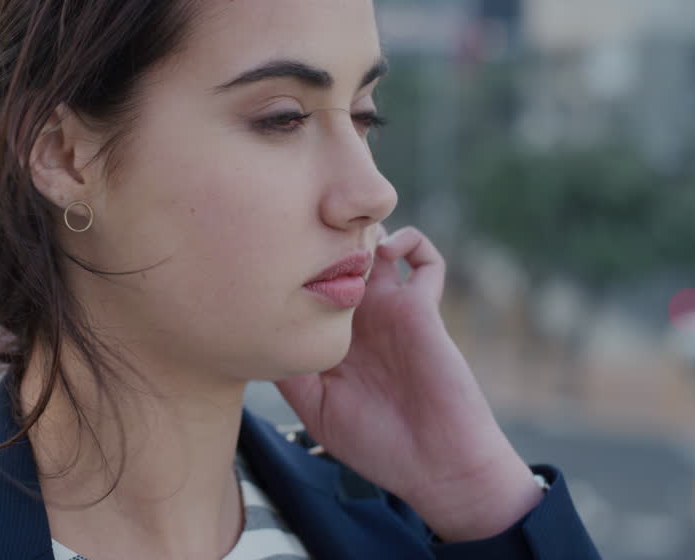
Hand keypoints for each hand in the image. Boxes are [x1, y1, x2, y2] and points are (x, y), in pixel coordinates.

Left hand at [275, 224, 542, 541]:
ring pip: (376, 244)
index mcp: (330, 336)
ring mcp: (391, 309)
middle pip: (337, 254)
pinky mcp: (424, 308)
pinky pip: (425, 259)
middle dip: (322, 235)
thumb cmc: (377, 445)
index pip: (306, 284)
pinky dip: (411, 242)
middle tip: (307, 229)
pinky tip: (389, 252)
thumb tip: (256, 333)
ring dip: (361, 233)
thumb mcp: (317, 409)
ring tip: (345, 241)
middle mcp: (358, 317)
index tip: (270, 254)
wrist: (438, 466)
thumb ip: (291, 370)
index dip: (291, 264)